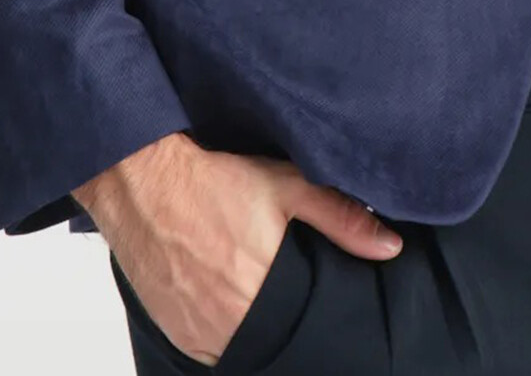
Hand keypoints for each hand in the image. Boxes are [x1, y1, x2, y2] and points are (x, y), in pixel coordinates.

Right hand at [72, 132, 403, 366]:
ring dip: (251, 327)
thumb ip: (340, 217)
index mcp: (261, 292)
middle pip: (273, 339)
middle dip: (284, 320)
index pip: (303, 328)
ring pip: (240, 347)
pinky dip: (222, 332)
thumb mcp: (285, 187)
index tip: (315, 299)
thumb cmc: (212, 181)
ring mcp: (197, 333)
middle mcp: (227, 322)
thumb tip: (389, 246)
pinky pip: (209, 349)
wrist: (141, 181)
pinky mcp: (174, 334)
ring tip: (256, 293)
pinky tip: (228, 300)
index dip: (313, 317)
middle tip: (285, 291)